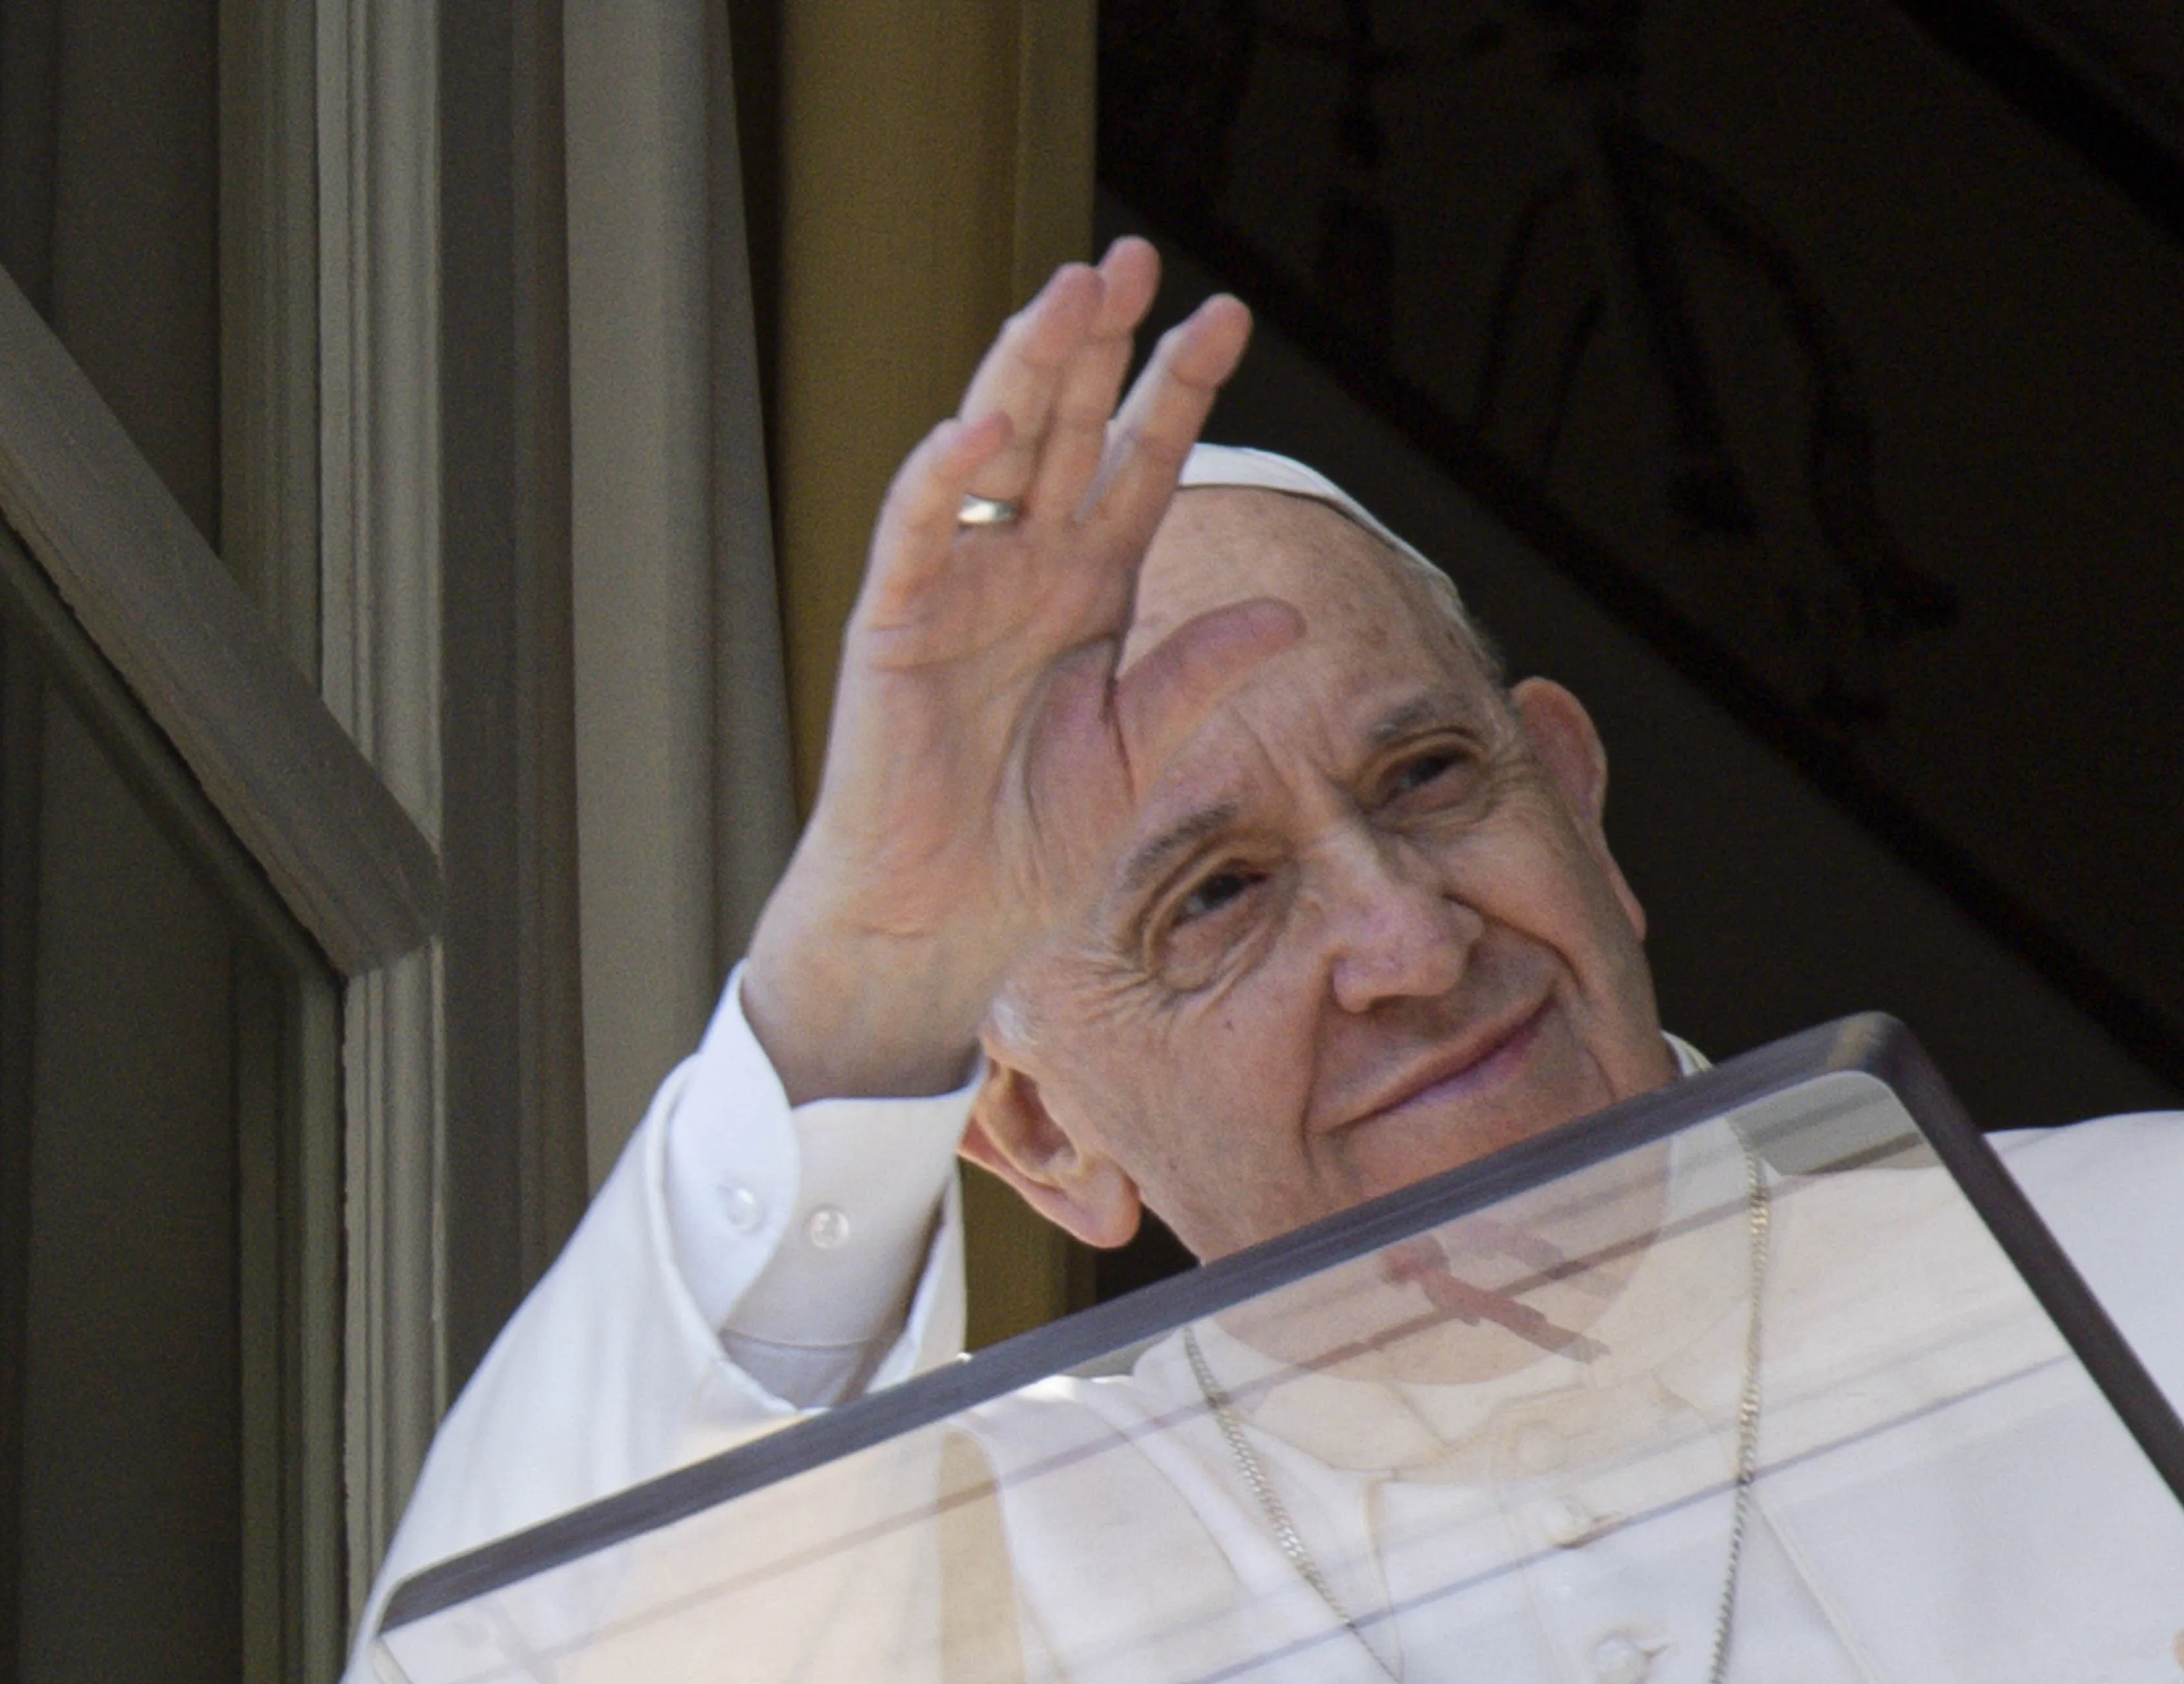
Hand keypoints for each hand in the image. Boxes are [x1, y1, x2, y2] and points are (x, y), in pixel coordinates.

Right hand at [735, 242, 1289, 1102]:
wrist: (938, 929)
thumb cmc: (1027, 853)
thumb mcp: (1137, 759)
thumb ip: (1197, 677)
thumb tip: (1289, 614)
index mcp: (1090, 594)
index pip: (1140, 466)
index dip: (1178, 390)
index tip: (1230, 314)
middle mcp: (1025, 572)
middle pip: (1067, 429)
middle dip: (1100, 342)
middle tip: (1137, 255)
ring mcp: (957, 589)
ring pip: (993, 450)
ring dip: (1027, 369)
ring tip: (1070, 290)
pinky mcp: (894, 625)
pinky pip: (918, 530)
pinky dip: (946, 473)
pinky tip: (986, 422)